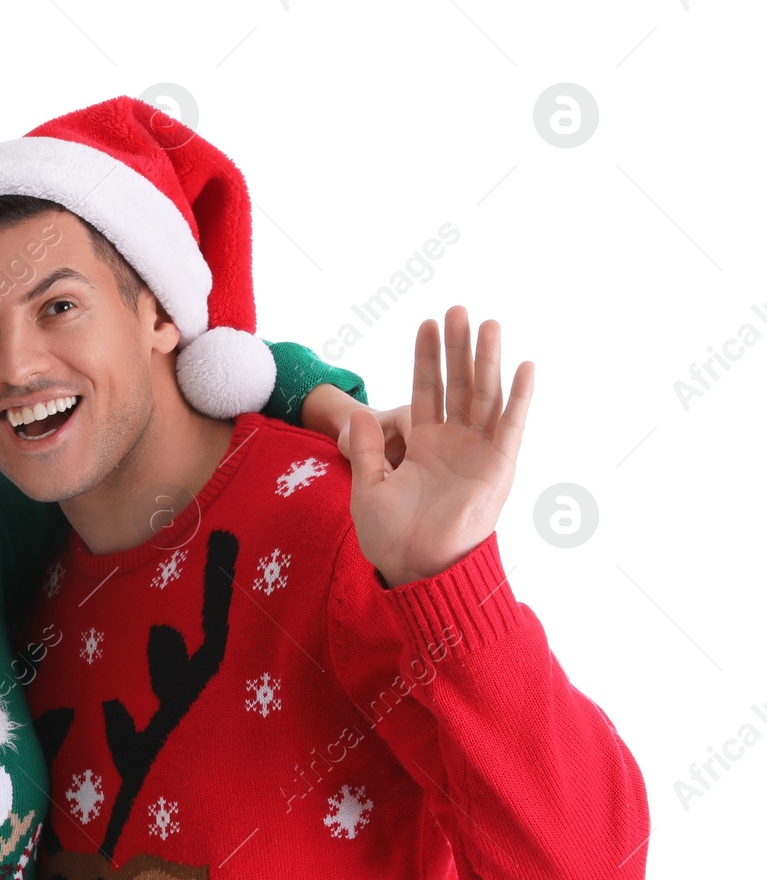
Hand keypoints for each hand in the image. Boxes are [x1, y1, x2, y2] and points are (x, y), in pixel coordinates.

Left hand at [342, 306, 533, 587]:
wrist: (417, 569)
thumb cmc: (391, 537)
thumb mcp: (368, 489)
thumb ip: (367, 450)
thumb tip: (356, 414)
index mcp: (423, 444)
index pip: (426, 390)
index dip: (426, 358)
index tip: (426, 323)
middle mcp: (453, 442)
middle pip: (458, 384)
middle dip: (458, 348)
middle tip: (458, 309)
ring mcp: (478, 452)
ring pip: (484, 396)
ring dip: (488, 360)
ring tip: (488, 323)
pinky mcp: (499, 467)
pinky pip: (511, 426)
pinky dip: (520, 397)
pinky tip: (525, 365)